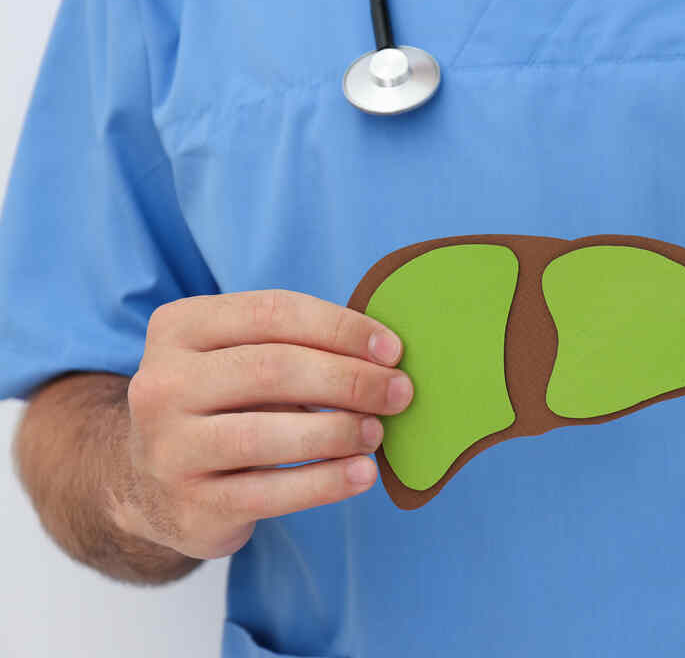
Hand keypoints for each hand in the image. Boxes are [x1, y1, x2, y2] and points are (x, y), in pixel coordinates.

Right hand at [116, 290, 413, 558]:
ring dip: (339, 431)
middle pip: (274, 368)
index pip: (274, 312)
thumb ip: (299, 346)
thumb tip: (386, 356)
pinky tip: (362, 474)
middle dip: (351, 380)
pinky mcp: (189, 505)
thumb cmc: (224, 405)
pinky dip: (327, 482)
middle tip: (399, 393)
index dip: (342, 328)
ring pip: (269, 433)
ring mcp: (168, 447)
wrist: (152, 486)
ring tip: (377, 433)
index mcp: (179, 328)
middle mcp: (162, 383)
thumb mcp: (241, 359)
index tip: (393, 350)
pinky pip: (271, 491)